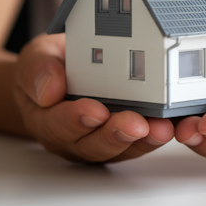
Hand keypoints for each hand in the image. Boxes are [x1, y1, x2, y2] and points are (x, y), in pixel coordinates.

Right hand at [13, 34, 174, 162]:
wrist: (62, 72)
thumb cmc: (51, 65)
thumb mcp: (36, 56)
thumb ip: (37, 70)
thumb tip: (48, 90)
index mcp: (46, 119)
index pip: (58, 125)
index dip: (76, 120)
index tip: (95, 111)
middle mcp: (73, 137)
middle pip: (93, 144)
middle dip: (116, 134)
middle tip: (135, 124)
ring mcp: (98, 140)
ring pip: (120, 149)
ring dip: (141, 141)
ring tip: (159, 128)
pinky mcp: (123, 138)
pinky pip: (138, 143)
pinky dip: (155, 137)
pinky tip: (169, 126)